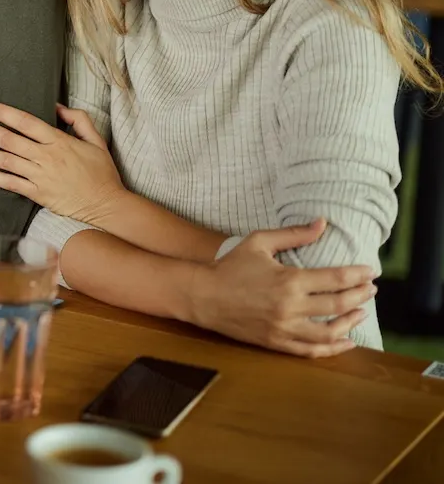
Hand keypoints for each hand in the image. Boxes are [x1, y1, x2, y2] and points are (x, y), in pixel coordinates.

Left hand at [0, 102, 124, 223]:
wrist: (107, 205)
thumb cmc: (102, 172)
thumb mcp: (96, 140)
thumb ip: (78, 119)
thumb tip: (57, 106)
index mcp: (59, 141)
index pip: (26, 122)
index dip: (4, 113)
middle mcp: (47, 157)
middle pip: (10, 140)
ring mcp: (41, 177)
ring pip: (6, 161)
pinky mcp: (38, 194)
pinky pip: (10, 184)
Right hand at [189, 219, 375, 357]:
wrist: (202, 296)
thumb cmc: (229, 266)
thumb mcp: (258, 242)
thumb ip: (293, 234)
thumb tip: (322, 223)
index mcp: (289, 280)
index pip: (336, 279)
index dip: (358, 275)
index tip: (371, 272)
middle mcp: (290, 307)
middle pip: (339, 305)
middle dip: (360, 296)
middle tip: (370, 289)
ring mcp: (284, 328)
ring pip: (330, 333)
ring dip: (351, 323)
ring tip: (360, 313)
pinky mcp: (276, 342)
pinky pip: (311, 350)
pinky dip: (332, 348)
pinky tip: (345, 341)